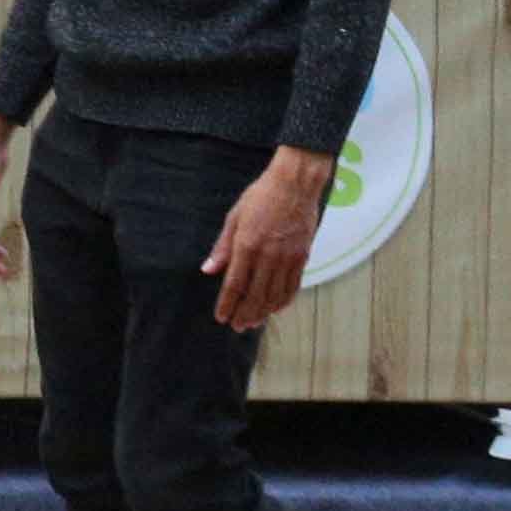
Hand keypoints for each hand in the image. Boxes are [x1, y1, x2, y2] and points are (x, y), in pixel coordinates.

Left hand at [208, 147, 336, 330]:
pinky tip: (275, 308)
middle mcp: (268, 255)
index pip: (235, 283)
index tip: (221, 317)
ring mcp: (288, 257)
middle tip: (237, 327)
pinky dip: (284, 300)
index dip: (227, 303)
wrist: (295, 184)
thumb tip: (208, 270)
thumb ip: (222, 247)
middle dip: (245, 314)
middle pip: (255, 294)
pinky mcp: (303, 256)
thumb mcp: (234, 217)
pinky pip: (293, 285)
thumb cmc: (261, 196)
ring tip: (253, 322)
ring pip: (275, 294)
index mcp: (247, 245)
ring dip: (263, 312)